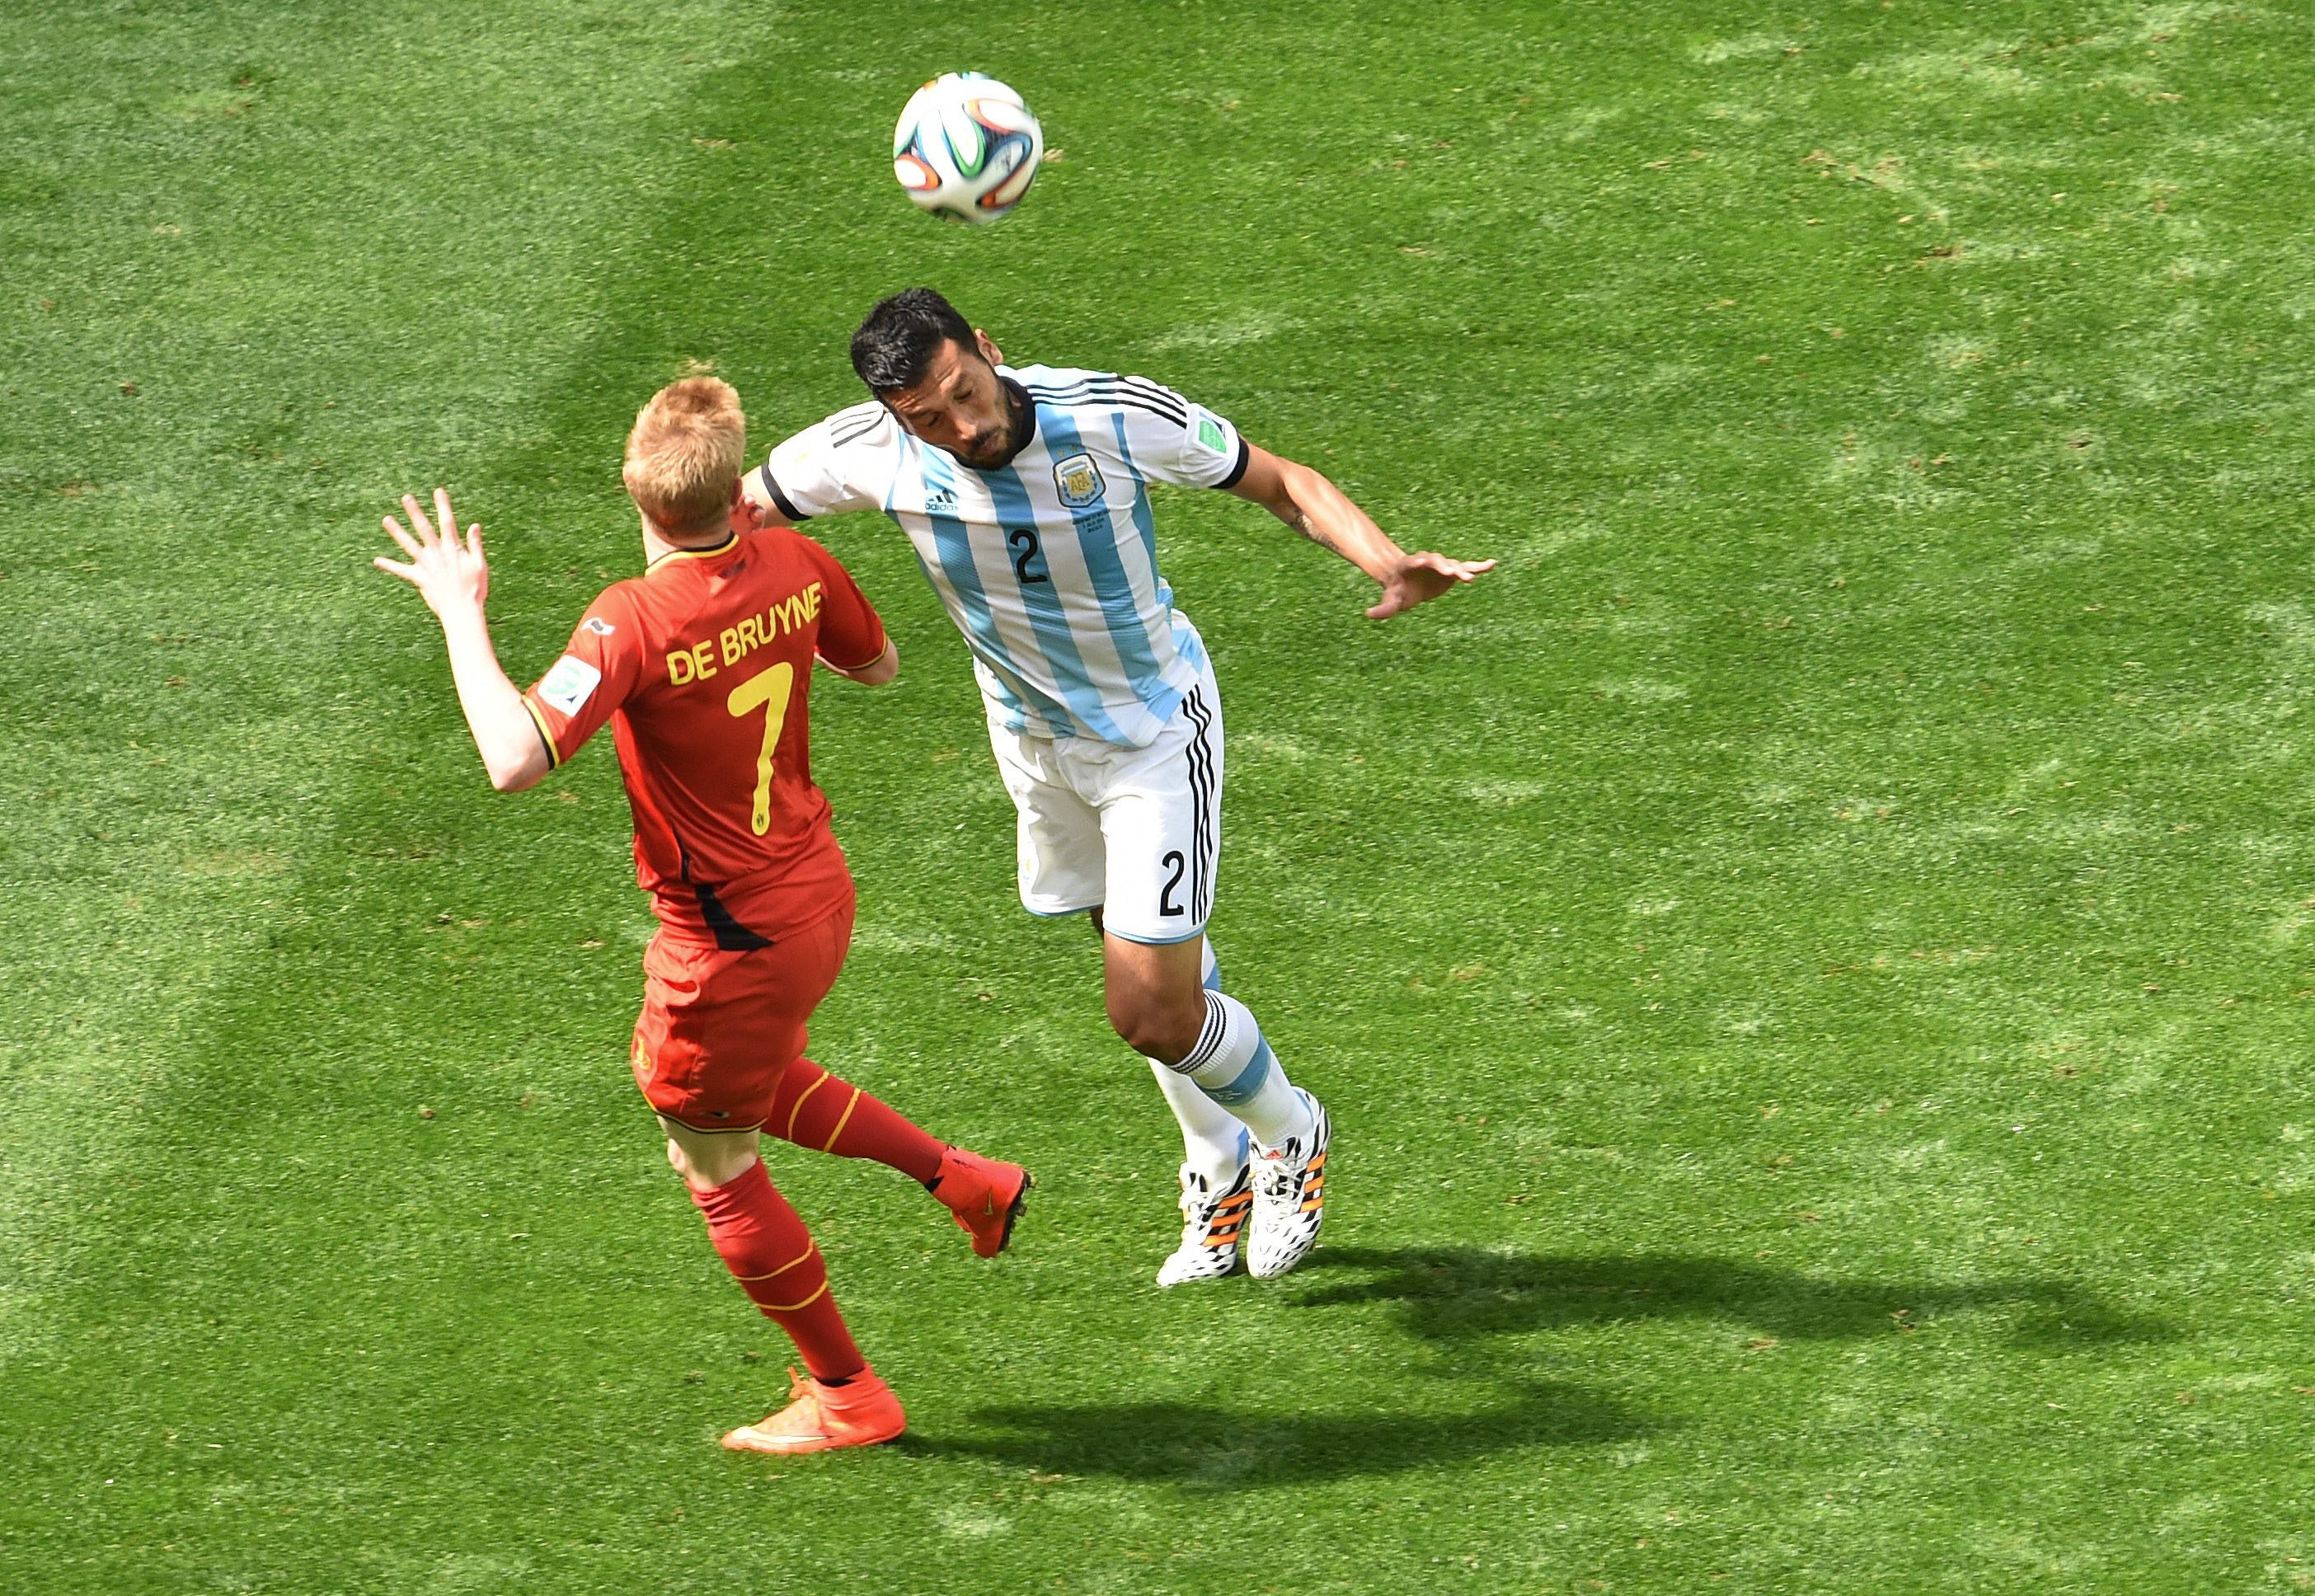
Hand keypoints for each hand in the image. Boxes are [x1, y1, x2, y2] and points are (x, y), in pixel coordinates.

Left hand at [376, 488, 488, 618]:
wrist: (462, 611)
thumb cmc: (475, 589)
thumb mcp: (480, 565)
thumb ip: (475, 544)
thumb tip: (475, 525)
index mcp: (453, 549)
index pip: (448, 522)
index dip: (443, 506)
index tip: (438, 491)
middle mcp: (437, 554)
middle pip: (424, 528)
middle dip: (415, 512)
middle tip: (406, 498)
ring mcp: (426, 565)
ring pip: (409, 544)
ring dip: (397, 531)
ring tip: (386, 519)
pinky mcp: (419, 578)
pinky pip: (402, 570)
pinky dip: (390, 565)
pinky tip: (377, 560)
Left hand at [1368, 550, 1495, 619]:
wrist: (1407, 582)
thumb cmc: (1397, 590)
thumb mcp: (1391, 600)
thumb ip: (1383, 608)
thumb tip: (1368, 615)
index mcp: (1412, 564)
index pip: (1417, 560)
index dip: (1420, 560)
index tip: (1424, 559)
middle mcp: (1429, 561)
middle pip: (1438, 561)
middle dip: (1444, 565)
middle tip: (1452, 571)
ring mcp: (1442, 565)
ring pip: (1454, 565)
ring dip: (1462, 570)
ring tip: (1470, 577)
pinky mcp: (1453, 571)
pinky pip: (1467, 567)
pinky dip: (1479, 566)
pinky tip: (1493, 564)